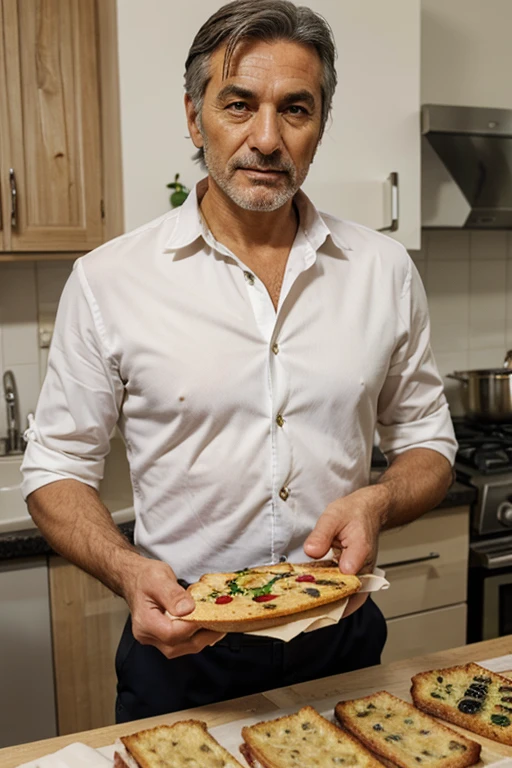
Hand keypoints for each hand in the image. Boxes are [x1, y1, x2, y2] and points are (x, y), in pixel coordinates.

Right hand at [121, 558, 224, 657]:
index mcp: (145, 622)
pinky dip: (196, 637)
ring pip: (181, 648)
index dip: (192, 626)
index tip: (210, 614)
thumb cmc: (145, 577)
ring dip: (201, 639)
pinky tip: (208, 627)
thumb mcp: (159, 577)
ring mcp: (154, 639)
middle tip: (222, 624)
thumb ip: (172, 594)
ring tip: (218, 626)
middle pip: (177, 646)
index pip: (171, 633)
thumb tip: (188, 609)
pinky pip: (181, 643)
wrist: (135, 579)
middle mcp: (148, 635)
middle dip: (202, 637)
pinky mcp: (161, 637)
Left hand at [303, 485, 389, 617]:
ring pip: (348, 601)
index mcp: (360, 550)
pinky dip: (333, 602)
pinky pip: (347, 598)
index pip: (345, 576)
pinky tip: (315, 604)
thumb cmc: (353, 514)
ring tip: (305, 608)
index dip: (326, 584)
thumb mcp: (333, 516)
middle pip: (346, 595)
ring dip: (328, 606)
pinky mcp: (358, 582)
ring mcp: (363, 578)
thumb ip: (321, 534)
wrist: (368, 513)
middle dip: (324, 602)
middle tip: (301, 606)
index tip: (308, 588)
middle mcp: (365, 569)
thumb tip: (311, 551)